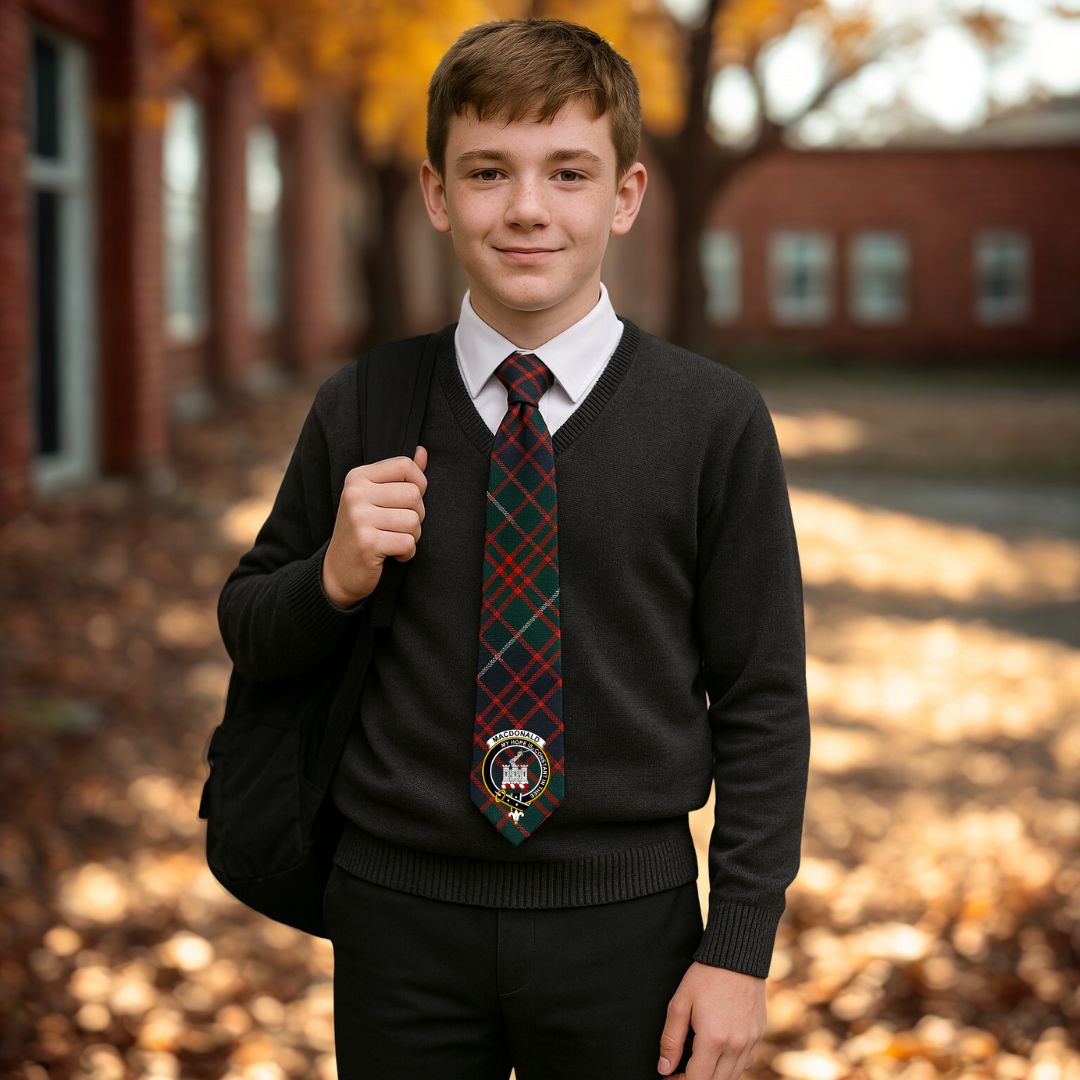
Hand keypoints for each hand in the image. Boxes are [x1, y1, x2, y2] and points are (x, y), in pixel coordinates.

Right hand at [322, 445, 428, 608]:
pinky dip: (407, 552)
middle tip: (399, 527)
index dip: (419, 484)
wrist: (338, 571)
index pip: (405, 465)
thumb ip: (400, 475)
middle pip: (413, 494)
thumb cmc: (363, 531)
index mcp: (357, 477)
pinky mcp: (367, 542)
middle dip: (416, 515)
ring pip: (414, 520)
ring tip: (394, 540)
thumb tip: (422, 451)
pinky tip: (392, 554)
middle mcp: (355, 494)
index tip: (409, 501)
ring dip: (412, 536)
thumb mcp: (376, 498)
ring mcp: (359, 518)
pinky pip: (408, 542)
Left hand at [657, 961, 765, 1078]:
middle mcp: (735, 1046)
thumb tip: (664, 1068)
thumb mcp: (680, 1003)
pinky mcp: (758, 1035)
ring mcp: (750, 1042)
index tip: (668, 1076)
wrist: (737, 956)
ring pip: (732, 1077)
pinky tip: (717, 1056)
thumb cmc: (705, 976)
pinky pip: (744, 1063)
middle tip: (679, 1072)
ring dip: (713, 1076)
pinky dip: (730, 1067)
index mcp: (713, 1039)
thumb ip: (671, 1038)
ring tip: (696, 1065)